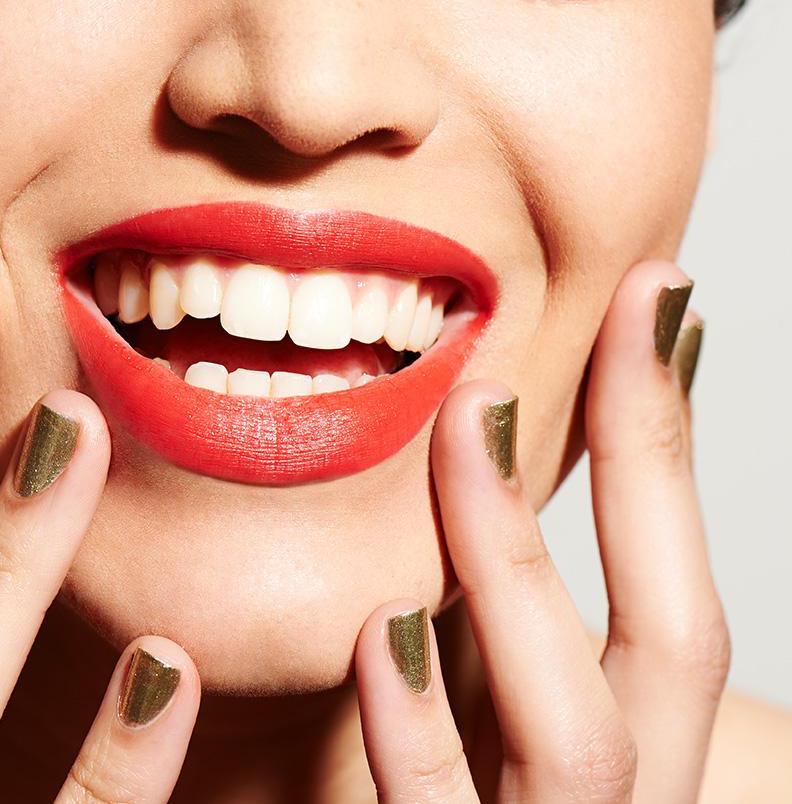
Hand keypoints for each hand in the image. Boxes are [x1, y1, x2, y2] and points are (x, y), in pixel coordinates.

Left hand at [353, 260, 727, 800]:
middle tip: (592, 322)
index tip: (653, 298)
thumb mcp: (493, 717)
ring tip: (466, 428)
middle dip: (640, 473)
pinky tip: (382, 634)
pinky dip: (420, 738)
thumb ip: (494, 625)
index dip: (666, 442)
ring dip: (519, 572)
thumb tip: (481, 468)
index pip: (669, 588)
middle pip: (664, 643)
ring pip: (572, 740)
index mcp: (623, 753)